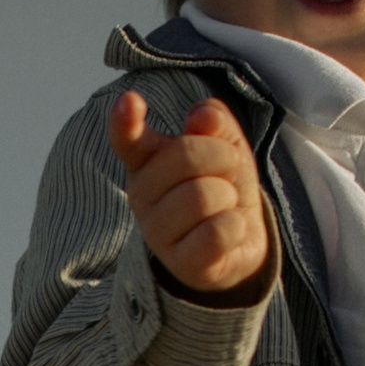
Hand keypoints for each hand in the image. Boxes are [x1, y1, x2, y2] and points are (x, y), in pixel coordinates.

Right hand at [110, 89, 274, 299]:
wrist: (238, 241)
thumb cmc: (222, 184)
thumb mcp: (224, 143)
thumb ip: (214, 120)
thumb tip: (201, 117)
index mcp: (147, 161)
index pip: (128, 140)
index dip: (126, 121)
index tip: (130, 102)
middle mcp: (142, 196)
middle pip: (187, 155)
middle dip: (223, 157)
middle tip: (227, 172)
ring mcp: (158, 233)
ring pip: (204, 196)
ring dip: (229, 197)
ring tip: (224, 206)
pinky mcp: (181, 263)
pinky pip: (218, 232)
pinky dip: (235, 227)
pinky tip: (227, 232)